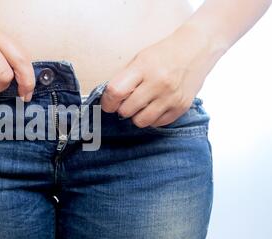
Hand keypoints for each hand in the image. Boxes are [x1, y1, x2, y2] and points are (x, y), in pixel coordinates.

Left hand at [101, 24, 222, 127]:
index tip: (108, 104)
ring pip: (141, 121)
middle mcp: (158, 83)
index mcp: (144, 68)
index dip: (107, 102)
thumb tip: (111, 100)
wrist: (197, 48)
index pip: (116, 92)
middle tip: (127, 102)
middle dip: (122, 109)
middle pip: (127, 110)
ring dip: (137, 116)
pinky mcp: (182, 107)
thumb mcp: (140, 58)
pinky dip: (152, 118)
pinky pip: (158, 123)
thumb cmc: (164, 53)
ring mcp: (171, 97)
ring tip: (141, 106)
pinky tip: (155, 106)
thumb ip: (125, 78)